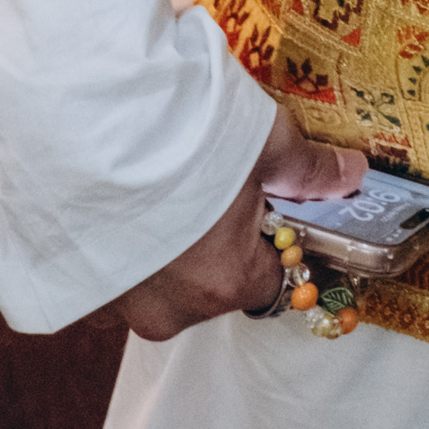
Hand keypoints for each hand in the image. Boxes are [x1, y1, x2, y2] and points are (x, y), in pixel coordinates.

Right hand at [102, 101, 365, 341]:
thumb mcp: (264, 143)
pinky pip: (118, 274)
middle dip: (221, 242)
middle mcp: (169, 312)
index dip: (279, 241)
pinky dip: (128, 245)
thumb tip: (350, 176)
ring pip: (164, 281)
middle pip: (216, 285)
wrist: (86, 115)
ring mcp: (116, 305)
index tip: (272, 207)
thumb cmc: (183, 132)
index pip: (273, 280)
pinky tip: (128, 197)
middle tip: (216, 184)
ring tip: (168, 184)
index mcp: (225, 286)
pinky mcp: (78, 286)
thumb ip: (309, 171)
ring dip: (171, 244)